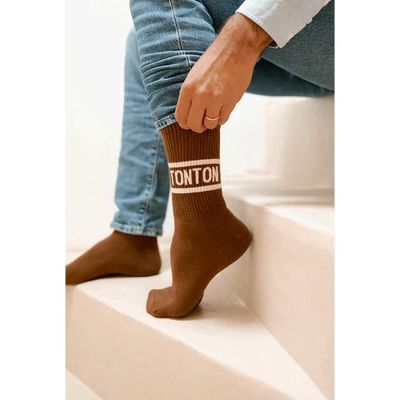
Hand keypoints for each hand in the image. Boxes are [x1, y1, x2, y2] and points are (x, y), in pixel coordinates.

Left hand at [175, 13, 272, 132]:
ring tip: (214, 111)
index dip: (185, 124)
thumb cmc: (214, 62)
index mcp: (187, 89)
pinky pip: (222, 120)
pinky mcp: (229, 102)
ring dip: (211, 122)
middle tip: (202, 122)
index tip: (190, 123)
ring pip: (209, 125)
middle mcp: (200, 96)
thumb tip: (188, 115)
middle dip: (198, 127)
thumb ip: (190, 95)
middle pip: (194, 125)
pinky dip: (222, 117)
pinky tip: (223, 107)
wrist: (235, 49)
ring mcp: (215, 100)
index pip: (181, 117)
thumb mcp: (194, 76)